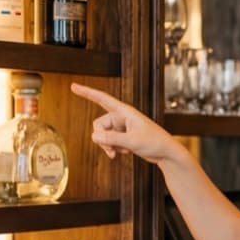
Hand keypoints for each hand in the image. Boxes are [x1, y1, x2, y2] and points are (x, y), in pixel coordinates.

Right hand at [71, 83, 185, 164]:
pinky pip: (109, 142)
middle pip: (98, 124)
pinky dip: (113, 148)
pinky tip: (124, 153)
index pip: (102, 99)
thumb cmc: (155, 143)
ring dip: (108, 145)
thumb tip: (94, 136)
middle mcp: (121, 117)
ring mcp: (121, 127)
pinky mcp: (123, 136)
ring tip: (122, 151)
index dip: (87, 92)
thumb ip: (112, 139)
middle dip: (101, 139)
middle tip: (111, 150)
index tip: (73, 86)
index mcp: (125, 112)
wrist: (166, 153)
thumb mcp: (132, 141)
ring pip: (103, 135)